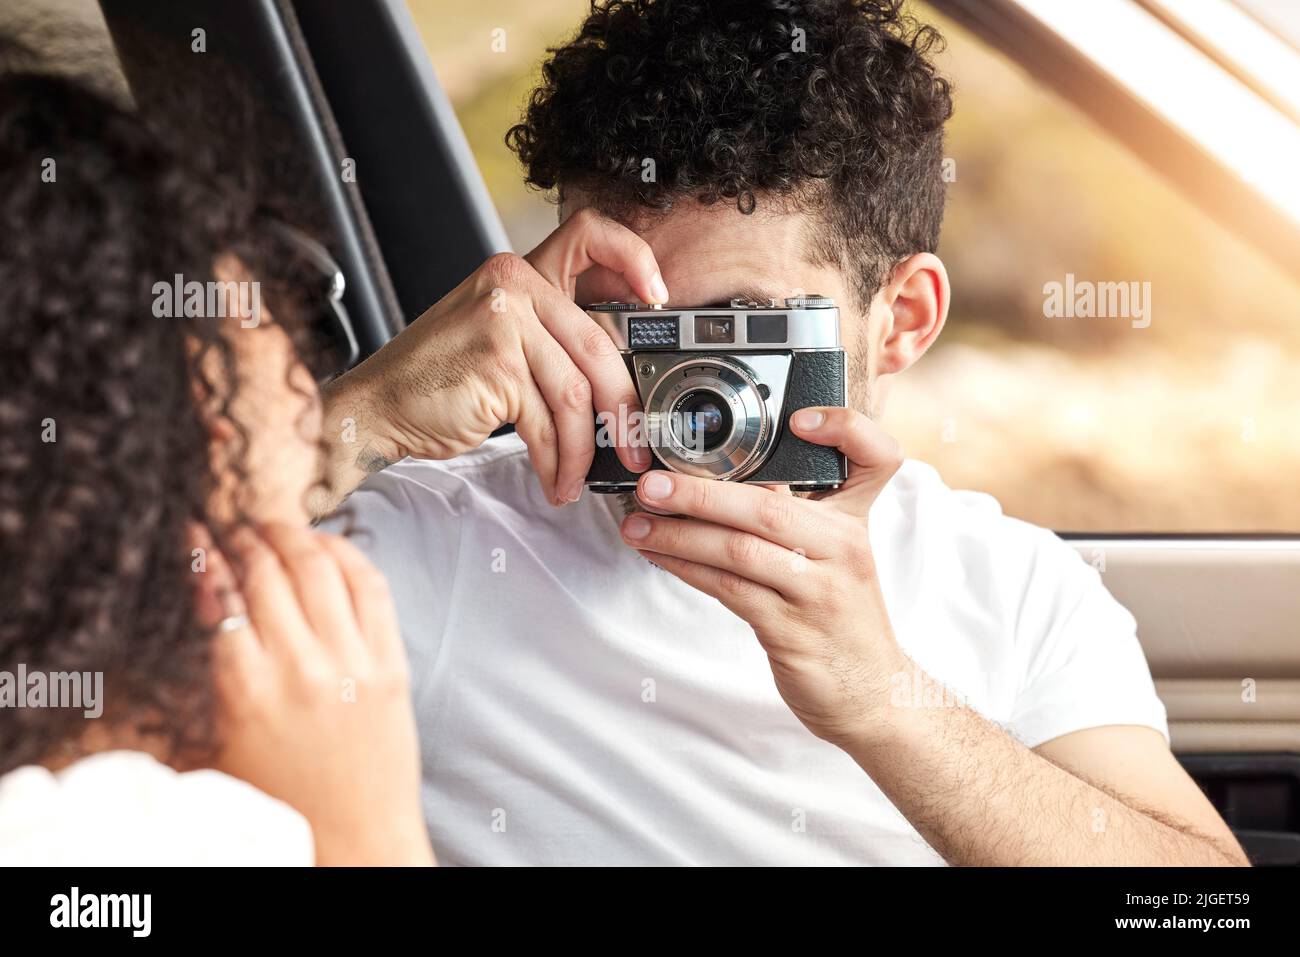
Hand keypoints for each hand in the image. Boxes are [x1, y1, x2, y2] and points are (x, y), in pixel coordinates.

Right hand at [199, 523, 433, 865]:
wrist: (355, 838)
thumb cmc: (280, 796)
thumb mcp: (225, 737)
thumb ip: (214, 667)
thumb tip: (205, 593)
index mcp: (245, 691)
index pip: (219, 596)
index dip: (204, 554)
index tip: (196, 532)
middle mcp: (300, 669)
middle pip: (268, 571)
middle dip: (247, 536)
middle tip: (237, 522)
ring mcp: (352, 664)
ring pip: (320, 567)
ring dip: (294, 535)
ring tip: (276, 526)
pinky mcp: (392, 664)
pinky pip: (372, 587)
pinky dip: (349, 554)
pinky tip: (329, 544)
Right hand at [319, 209, 663, 509]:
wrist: (378, 407)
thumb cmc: (439, 380)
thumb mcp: (499, 338)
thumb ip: (552, 339)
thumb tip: (621, 381)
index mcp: (520, 271)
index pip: (589, 235)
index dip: (634, 258)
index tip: (657, 298)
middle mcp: (513, 285)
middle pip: (597, 346)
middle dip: (622, 409)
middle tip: (634, 446)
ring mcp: (503, 322)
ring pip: (575, 393)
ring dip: (584, 449)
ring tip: (579, 476)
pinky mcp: (494, 365)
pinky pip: (545, 422)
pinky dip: (556, 461)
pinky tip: (556, 479)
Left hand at [618, 407, 906, 745]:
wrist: (871, 693)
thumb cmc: (841, 615)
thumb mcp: (834, 556)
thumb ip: (793, 516)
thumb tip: (720, 479)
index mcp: (856, 521)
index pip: (876, 458)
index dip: (844, 428)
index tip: (799, 418)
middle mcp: (844, 549)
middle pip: (768, 508)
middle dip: (699, 493)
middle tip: (652, 483)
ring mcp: (819, 591)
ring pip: (740, 550)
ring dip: (678, 534)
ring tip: (636, 522)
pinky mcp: (792, 630)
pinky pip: (728, 589)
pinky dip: (685, 567)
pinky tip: (657, 554)